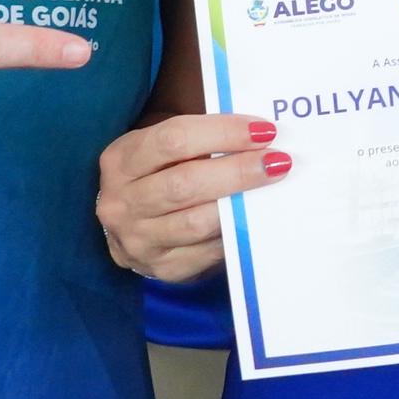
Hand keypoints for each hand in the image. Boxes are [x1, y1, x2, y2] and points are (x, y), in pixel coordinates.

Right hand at [96, 115, 284, 282]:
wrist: (127, 229)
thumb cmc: (155, 176)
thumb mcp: (159, 150)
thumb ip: (197, 138)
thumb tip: (257, 132)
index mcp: (121, 160)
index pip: (173, 140)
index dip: (222, 132)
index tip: (262, 130)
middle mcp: (122, 202)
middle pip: (185, 183)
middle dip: (237, 170)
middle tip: (277, 160)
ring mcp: (140, 240)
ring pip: (197, 222)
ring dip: (240, 204)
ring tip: (272, 187)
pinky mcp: (163, 268)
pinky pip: (208, 251)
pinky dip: (235, 233)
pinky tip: (254, 217)